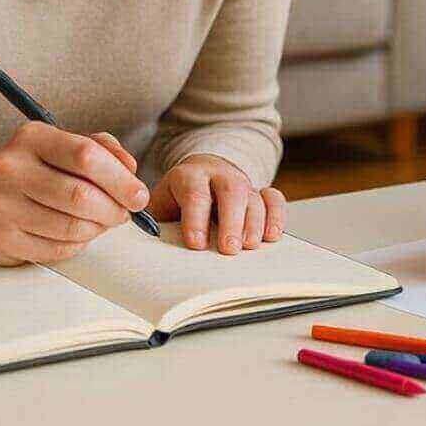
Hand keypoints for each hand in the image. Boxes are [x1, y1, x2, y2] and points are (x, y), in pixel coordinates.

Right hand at [0, 123, 147, 265]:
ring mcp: (2, 206)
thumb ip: (102, 149)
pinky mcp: (1, 239)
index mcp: (32, 138)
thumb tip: (131, 169)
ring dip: (98, 229)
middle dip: (114, 210)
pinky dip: (77, 244)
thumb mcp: (61, 147)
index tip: (139, 196)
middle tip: (124, 214)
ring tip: (100, 222)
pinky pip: (57, 249)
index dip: (121, 179)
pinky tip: (77, 234)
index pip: (86, 156)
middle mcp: (10, 169)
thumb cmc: (32, 172)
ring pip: (71, 227)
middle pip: (81, 196)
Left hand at [146, 154, 285, 254]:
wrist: (196, 179)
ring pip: (253, 196)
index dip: (195, 219)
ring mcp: (240, 182)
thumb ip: (154, 224)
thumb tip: (150, 250)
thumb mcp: (160, 208)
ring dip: (254, 223)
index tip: (197, 244)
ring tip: (249, 247)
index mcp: (187, 177)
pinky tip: (271, 235)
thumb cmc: (175, 203)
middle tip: (229, 249)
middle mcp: (217, 175)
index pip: (193, 193)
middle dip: (231, 221)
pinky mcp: (258, 192)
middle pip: (230, 190)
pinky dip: (276, 215)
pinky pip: (273, 198)